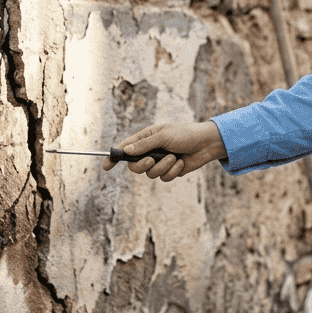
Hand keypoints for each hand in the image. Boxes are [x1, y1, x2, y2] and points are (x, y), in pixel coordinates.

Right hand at [101, 121, 227, 181]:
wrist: (206, 144)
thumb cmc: (185, 134)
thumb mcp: (163, 136)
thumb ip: (144, 145)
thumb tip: (125, 151)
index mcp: (145, 138)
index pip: (125, 148)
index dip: (113, 157)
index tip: (105, 166)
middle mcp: (150, 151)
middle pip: (134, 166)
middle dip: (142, 165)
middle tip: (152, 159)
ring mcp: (159, 162)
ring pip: (149, 174)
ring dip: (162, 167)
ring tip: (174, 157)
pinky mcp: (169, 171)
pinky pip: (163, 178)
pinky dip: (172, 171)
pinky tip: (181, 163)